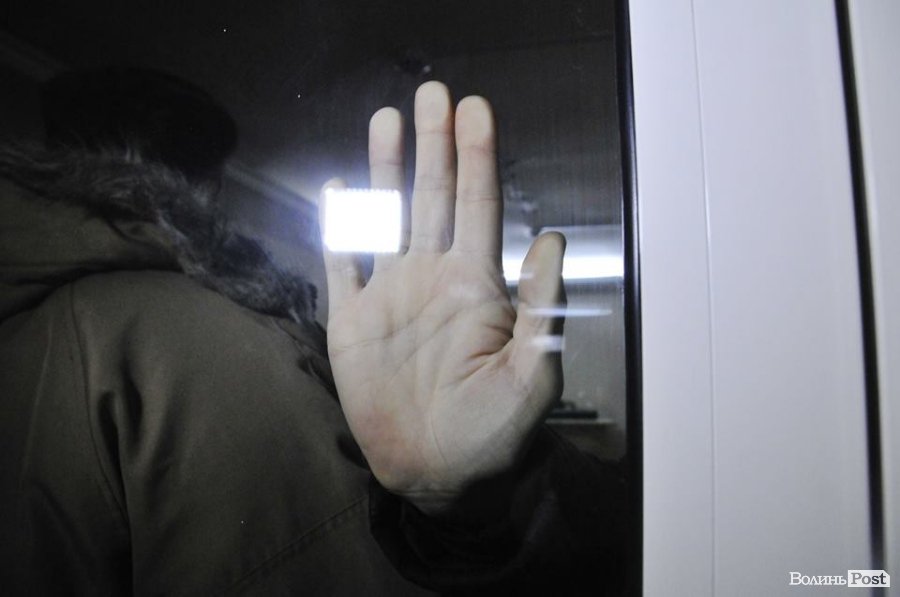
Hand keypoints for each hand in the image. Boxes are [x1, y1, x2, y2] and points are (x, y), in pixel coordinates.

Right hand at [319, 81, 565, 513]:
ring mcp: (391, 295)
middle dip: (434, 144)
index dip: (478, 157)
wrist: (439, 474)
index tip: (477, 108)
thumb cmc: (495, 430)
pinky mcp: (352, 320)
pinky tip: (338, 189)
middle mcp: (434, 277)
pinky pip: (342, 264)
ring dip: (387, 169)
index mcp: (477, 286)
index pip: (479, 206)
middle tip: (432, 91)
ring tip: (386, 118)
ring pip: (387, 217)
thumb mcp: (533, 374)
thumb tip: (551, 236)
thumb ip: (541, 307)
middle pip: (433, 197)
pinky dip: (339, 228)